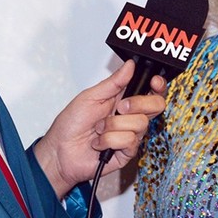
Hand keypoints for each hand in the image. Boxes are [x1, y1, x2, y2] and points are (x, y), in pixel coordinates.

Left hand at [33, 60, 166, 198]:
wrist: (60, 151)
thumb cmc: (71, 124)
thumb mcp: (90, 96)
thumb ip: (113, 82)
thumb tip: (130, 65)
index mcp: (123, 99)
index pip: (151, 90)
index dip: (158, 85)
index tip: (154, 81)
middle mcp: (130, 116)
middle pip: (155, 106)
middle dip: (138, 104)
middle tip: (119, 107)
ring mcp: (130, 135)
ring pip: (140, 123)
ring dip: (113, 125)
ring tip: (98, 129)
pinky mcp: (127, 152)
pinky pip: (129, 141)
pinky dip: (109, 140)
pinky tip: (99, 143)